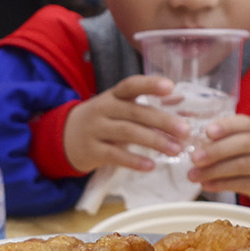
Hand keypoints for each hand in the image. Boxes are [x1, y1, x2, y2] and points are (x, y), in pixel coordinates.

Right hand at [62, 75, 186, 174]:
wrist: (64, 138)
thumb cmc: (101, 121)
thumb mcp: (117, 108)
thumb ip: (145, 106)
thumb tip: (179, 100)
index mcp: (113, 95)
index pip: (131, 85)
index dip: (149, 84)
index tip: (170, 86)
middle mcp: (104, 109)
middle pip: (135, 112)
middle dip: (162, 121)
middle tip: (185, 130)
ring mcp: (96, 129)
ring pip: (128, 133)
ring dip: (154, 141)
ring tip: (176, 149)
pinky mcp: (92, 151)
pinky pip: (115, 155)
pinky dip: (134, 161)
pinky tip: (151, 166)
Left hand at [191, 114, 249, 216]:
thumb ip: (228, 143)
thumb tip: (194, 146)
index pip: (244, 123)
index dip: (226, 126)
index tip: (207, 131)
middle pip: (243, 144)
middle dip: (216, 150)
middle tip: (194, 158)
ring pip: (242, 165)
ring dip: (214, 171)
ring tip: (194, 176)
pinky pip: (244, 184)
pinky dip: (223, 184)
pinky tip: (208, 185)